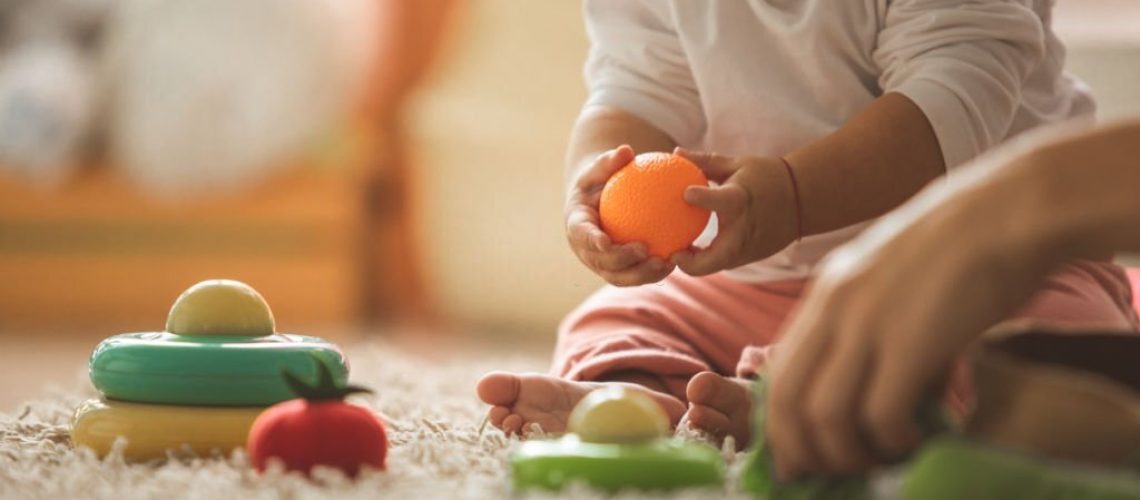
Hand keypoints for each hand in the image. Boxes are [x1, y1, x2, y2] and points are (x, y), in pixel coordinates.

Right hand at [566, 145, 673, 285]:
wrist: (598, 203)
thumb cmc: (599, 180)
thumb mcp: (600, 168)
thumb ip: (610, 161)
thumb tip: (626, 150)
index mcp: (577, 226)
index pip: (582, 235)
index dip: (592, 242)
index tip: (606, 241)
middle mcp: (586, 251)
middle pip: (602, 263)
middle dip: (622, 262)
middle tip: (644, 251)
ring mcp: (602, 264)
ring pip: (620, 277)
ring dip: (642, 274)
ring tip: (667, 264)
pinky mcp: (619, 270)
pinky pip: (636, 274)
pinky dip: (654, 272)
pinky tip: (677, 262)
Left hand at [670, 149, 797, 275]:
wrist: (802, 199)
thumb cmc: (765, 176)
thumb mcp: (737, 164)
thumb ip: (705, 162)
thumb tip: (675, 151)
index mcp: (741, 200)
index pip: (721, 200)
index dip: (702, 198)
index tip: (685, 193)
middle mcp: (745, 229)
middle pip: (715, 257)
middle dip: (690, 263)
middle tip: (672, 253)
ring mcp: (750, 248)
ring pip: (718, 265)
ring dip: (696, 264)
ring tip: (676, 254)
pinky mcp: (753, 257)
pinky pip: (726, 262)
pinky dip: (709, 260)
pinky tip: (692, 252)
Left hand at [764, 160, 1053, 478]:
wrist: (1010, 210)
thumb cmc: (966, 245)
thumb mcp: (891, 279)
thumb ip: (869, 324)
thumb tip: (870, 381)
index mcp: (826, 294)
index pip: (777, 374)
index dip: (781, 425)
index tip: (800, 455)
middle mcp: (833, 308)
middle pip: (786, 401)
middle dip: (801, 450)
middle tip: (828, 474)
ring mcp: (867, 322)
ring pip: (822, 415)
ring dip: (846, 452)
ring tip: (877, 459)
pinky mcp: (909, 340)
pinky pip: (878, 414)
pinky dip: (890, 439)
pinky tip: (912, 438)